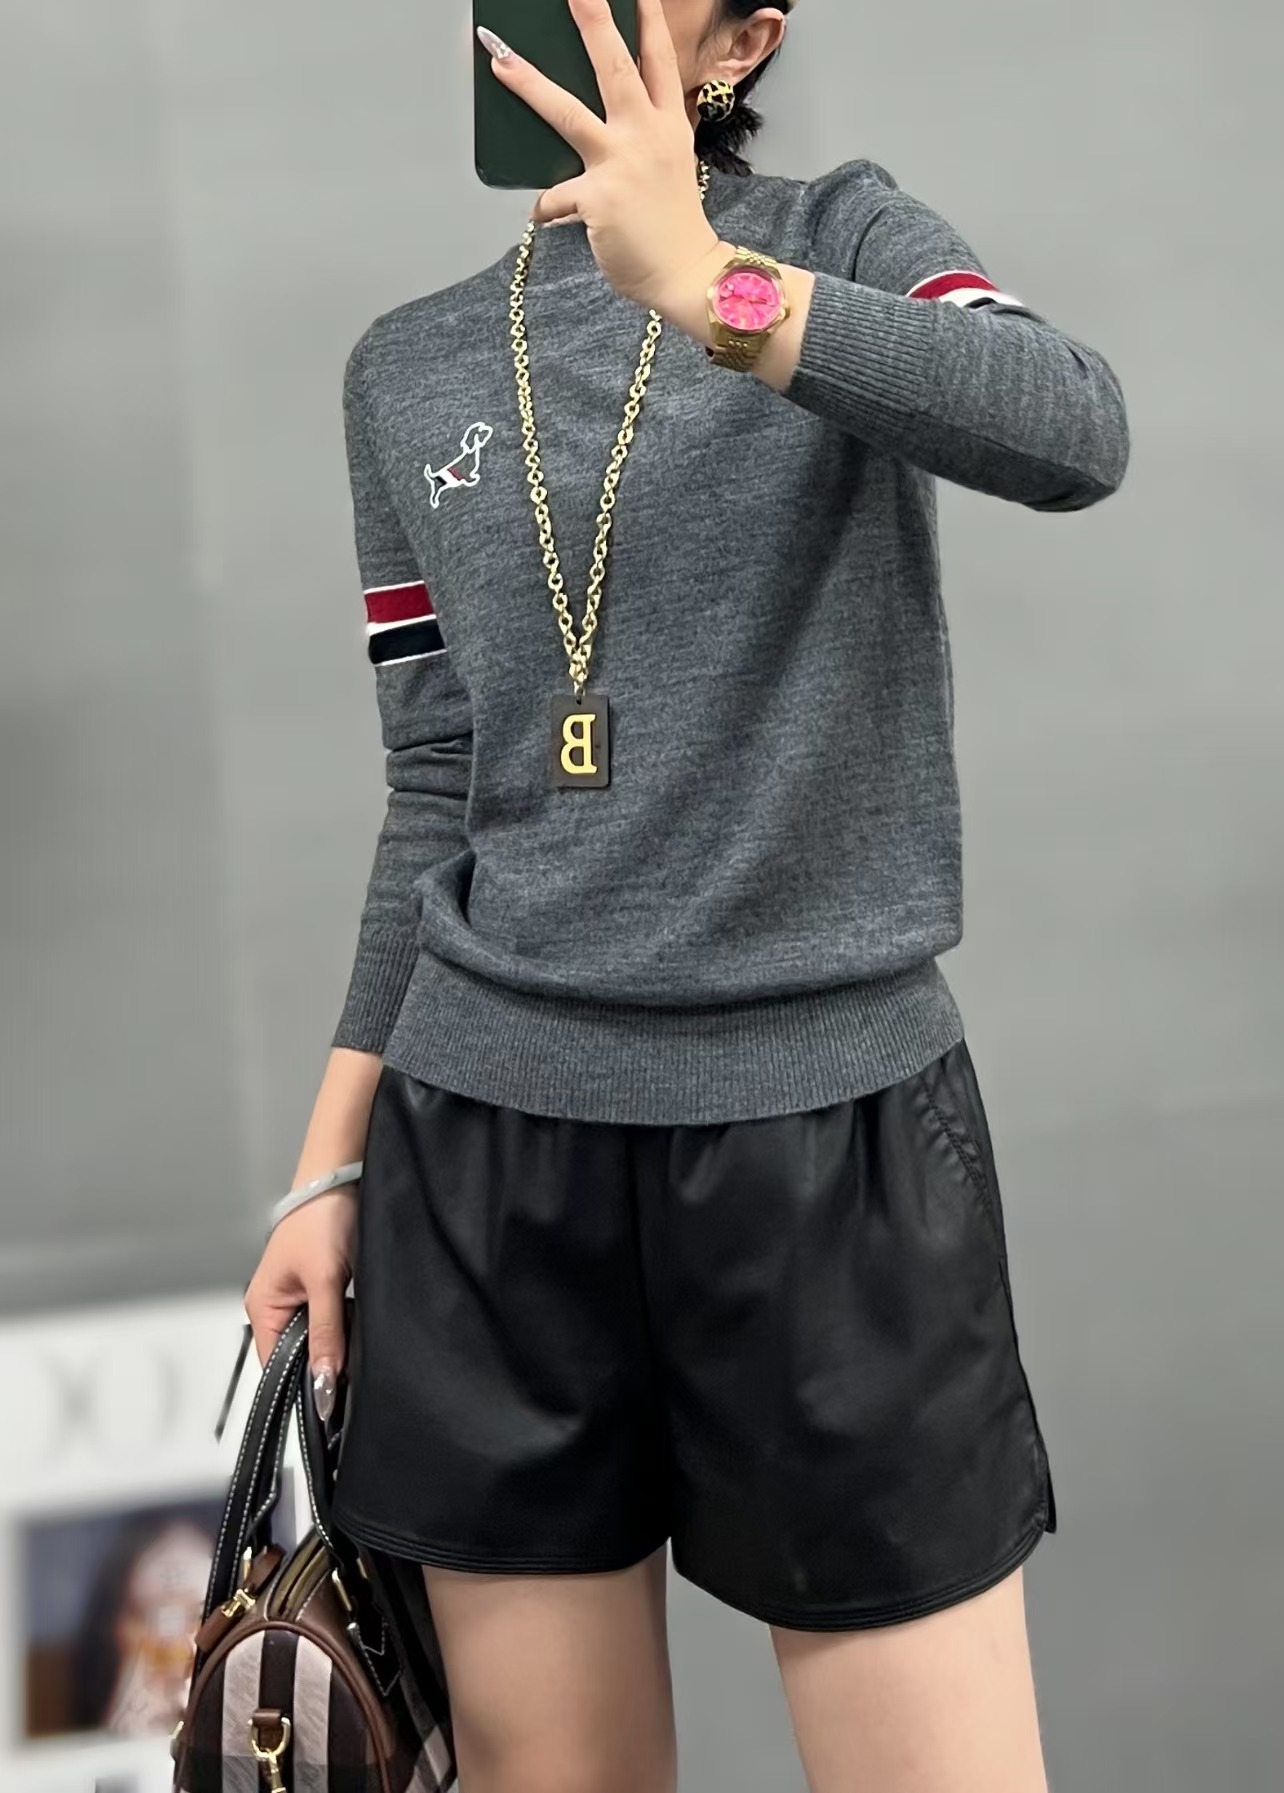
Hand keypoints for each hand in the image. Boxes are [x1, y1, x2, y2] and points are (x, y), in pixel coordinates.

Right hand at [243, 1190, 356, 1419]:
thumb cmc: (322, 1216)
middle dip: (324, 1362)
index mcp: (264, 1307)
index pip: (276, 1366)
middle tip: (352, 1371)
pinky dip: (346, 1324)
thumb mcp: (325, 1280)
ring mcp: (300, 1295)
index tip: (331, 1399)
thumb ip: (326, 1331)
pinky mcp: (323, 1285)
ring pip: (319, 1337)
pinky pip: (332, 1319)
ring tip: (357, 1343)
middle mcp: (278, 1305)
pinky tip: (361, 1322)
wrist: (343, 1175)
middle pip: (298, 1354)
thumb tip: (322, 1381)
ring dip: (337, 1342)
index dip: (303, 1383)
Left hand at [477, 0, 728, 311]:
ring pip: (567, 113)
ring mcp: (622, 164)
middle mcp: (646, 136)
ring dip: (530, 83)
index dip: (650, 21)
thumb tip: (597, 134)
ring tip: (500, 59)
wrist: (688, 274)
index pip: (659, 62)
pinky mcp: (598, 198)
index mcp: (668, 126)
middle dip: (593, 19)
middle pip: (614, 66)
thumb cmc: (674, 228)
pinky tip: (545, 216)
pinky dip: (546, 208)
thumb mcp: (670, 169)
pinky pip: (554, 197)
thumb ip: (642, 141)